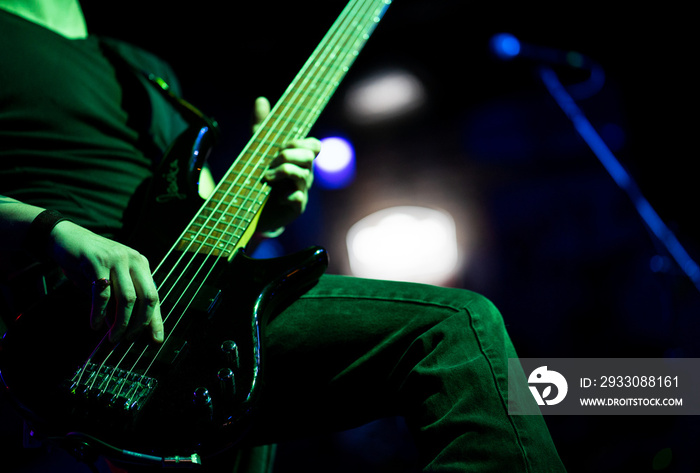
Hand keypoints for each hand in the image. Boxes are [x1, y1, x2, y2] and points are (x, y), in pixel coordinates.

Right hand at [48, 221, 163, 343]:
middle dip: (138, 324)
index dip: (156, 320)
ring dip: (120, 323)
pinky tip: (94, 324)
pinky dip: (99, 313)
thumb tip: (123, 330)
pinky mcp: (97, 262)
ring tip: (112, 337)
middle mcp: (133, 260)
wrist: (66, 238)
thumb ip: (118, 303)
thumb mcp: (109, 282)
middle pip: (146, 298)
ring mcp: (116, 260)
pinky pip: (102, 294)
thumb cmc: (89, 264)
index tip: (156, 340)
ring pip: (127, 299)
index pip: (154, 296)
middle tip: (127, 339)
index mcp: (141, 264)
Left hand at [252, 97, 320, 232]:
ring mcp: (302, 190)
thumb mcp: (258, 149)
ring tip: (265, 178)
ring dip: (282, 172)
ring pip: (302, 174)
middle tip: (270, 163)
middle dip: (287, 155)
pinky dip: (286, 195)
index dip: (300, 142)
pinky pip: (298, 197)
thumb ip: (261, 126)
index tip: (282, 146)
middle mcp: (305, 174)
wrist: (253, 210)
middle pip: (308, 156)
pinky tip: (275, 196)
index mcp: (300, 159)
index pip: (313, 145)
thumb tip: (261, 99)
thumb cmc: (261, 177)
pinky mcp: (296, 207)